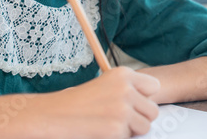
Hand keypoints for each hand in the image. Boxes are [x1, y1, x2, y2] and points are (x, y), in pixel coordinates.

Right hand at [33, 66, 160, 138]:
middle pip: (152, 110)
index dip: (144, 98)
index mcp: (123, 74)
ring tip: (109, 124)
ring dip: (130, 130)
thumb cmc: (77, 102)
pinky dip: (117, 137)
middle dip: (139, 117)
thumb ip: (127, 90)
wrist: (52, 114)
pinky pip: (129, 138)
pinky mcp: (116, 129)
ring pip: (145, 127)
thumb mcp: (105, 85)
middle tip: (119, 118)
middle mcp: (126, 89)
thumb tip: (148, 104)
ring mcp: (122, 109)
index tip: (132, 103)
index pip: (154, 87)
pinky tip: (101, 131)